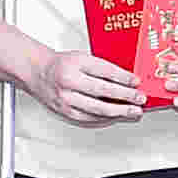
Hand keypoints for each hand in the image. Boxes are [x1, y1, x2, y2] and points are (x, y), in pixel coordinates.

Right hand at [31, 45, 150, 124]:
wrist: (38, 73)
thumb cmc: (61, 65)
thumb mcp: (81, 58)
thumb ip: (101, 68)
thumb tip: (126, 81)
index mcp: (76, 63)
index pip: (105, 71)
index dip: (124, 77)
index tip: (136, 82)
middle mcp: (70, 81)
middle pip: (103, 90)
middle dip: (126, 96)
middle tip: (139, 99)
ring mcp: (67, 98)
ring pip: (98, 108)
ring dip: (119, 111)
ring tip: (133, 112)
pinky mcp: (65, 111)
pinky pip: (89, 118)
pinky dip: (105, 119)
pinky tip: (116, 117)